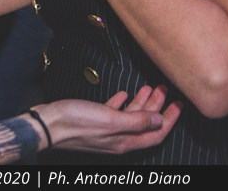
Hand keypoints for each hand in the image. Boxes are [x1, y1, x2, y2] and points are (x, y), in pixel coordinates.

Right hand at [36, 85, 181, 154]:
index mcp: (124, 141)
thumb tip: (160, 121)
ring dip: (142, 102)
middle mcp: (117, 138)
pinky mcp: (94, 122)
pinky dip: (122, 103)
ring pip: (130, 117)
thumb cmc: (76, 123)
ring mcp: (105, 131)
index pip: (155, 134)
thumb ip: (137, 120)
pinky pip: (114, 113)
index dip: (169, 120)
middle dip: (157, 107)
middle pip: (144, 124)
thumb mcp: (111, 120)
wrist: (48, 124)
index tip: (179, 105)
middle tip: (165, 90)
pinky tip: (124, 94)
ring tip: (149, 88)